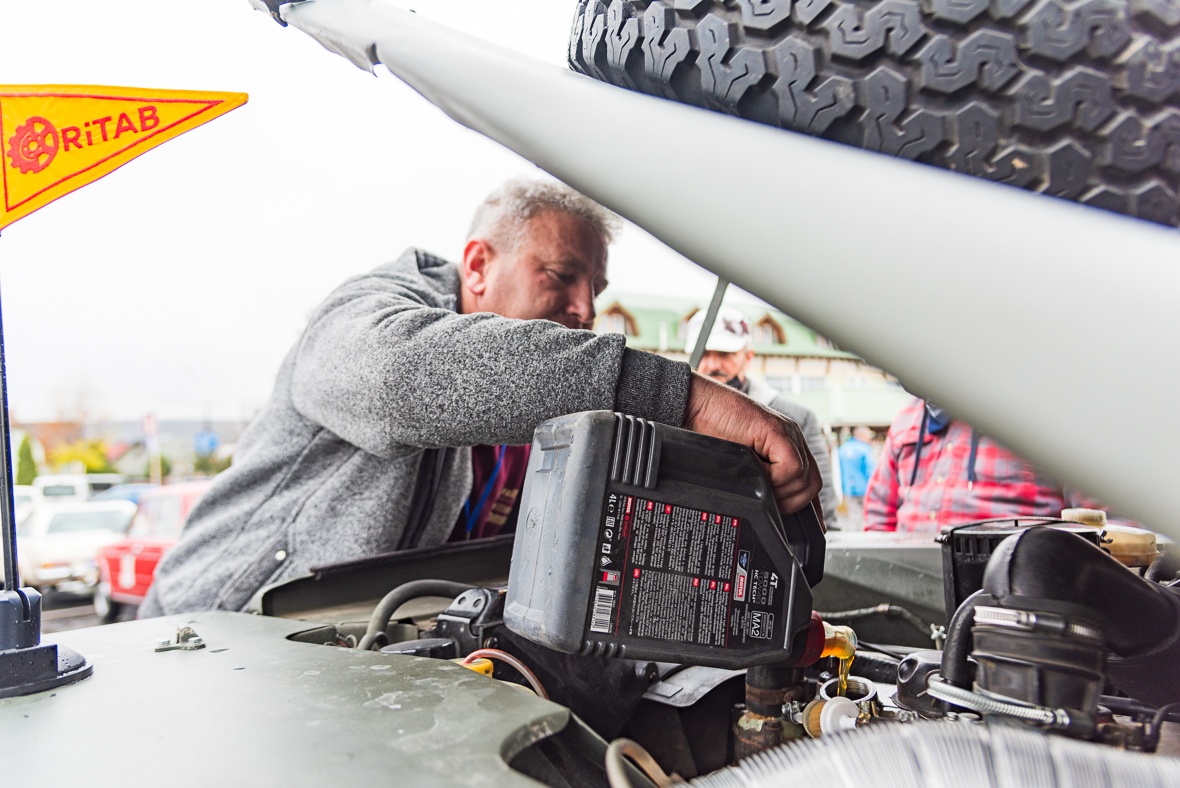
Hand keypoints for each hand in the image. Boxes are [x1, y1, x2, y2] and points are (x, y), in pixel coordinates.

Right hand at [683, 373, 825, 530]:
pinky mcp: (778, 431)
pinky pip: (791, 468)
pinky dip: (775, 478)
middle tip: (766, 500)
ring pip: (805, 480)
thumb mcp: (739, 466)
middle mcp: (792, 440)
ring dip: (780, 491)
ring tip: (756, 482)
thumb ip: (759, 481)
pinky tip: (756, 470)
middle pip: (812, 485)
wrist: (695, 406)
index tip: (809, 529)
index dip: (810, 508)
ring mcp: (788, 434)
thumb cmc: (709, 433)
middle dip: (791, 502)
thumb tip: (769, 510)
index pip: (809, 483)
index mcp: (786, 447)